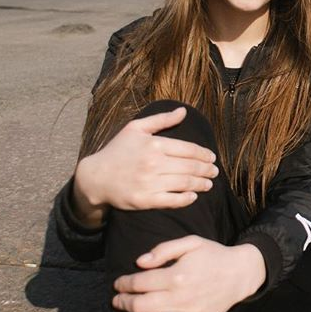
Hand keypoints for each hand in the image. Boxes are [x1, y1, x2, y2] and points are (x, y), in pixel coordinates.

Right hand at [74, 107, 218, 222]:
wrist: (95, 177)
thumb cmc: (118, 150)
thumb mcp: (136, 128)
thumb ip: (161, 120)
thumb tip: (184, 111)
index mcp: (154, 144)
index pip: (189, 149)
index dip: (204, 154)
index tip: (212, 158)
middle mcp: (153, 163)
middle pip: (190, 167)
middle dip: (207, 170)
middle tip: (215, 171)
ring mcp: (149, 183)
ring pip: (184, 184)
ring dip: (201, 184)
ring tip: (209, 184)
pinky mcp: (144, 200)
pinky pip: (172, 201)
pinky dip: (186, 199)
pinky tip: (193, 196)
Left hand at [111, 236, 265, 311]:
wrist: (241, 272)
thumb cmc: (214, 255)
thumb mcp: (191, 243)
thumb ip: (164, 249)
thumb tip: (139, 262)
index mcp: (177, 276)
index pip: (140, 283)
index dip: (125, 283)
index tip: (118, 283)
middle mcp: (180, 299)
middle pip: (141, 306)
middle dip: (124, 303)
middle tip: (117, 300)